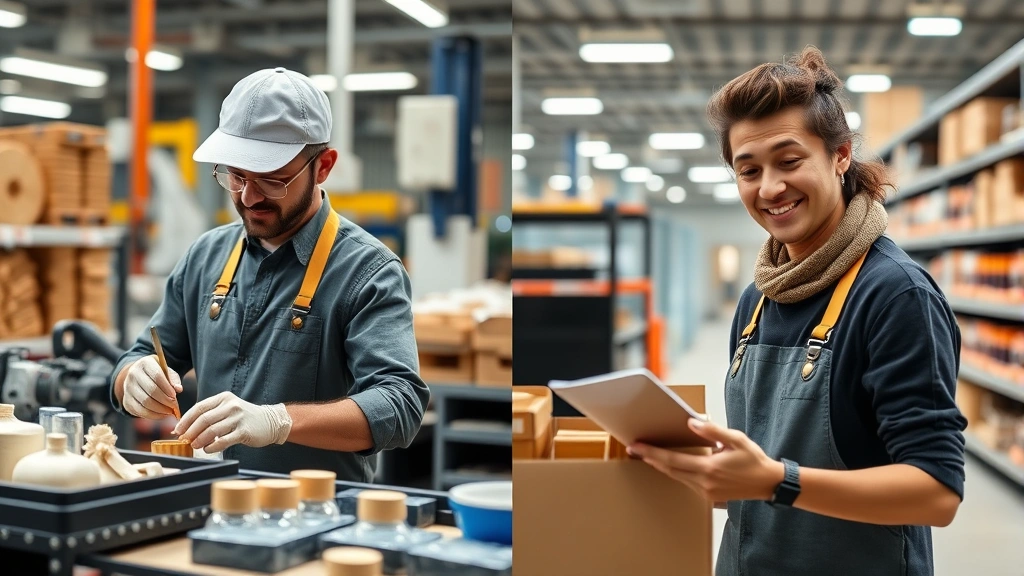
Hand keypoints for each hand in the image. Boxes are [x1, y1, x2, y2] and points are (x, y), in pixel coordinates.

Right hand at [122, 355, 182, 418]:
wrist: (138, 377)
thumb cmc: (157, 374)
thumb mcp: (166, 371)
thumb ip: (173, 378)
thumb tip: (178, 389)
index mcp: (145, 363)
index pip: (157, 376)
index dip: (167, 388)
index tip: (175, 396)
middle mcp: (133, 374)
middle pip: (151, 391)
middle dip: (165, 400)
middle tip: (174, 406)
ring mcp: (128, 388)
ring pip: (146, 402)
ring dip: (161, 409)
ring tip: (170, 411)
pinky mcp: (126, 401)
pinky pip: (140, 411)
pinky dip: (153, 415)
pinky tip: (163, 414)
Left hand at [173, 391, 291, 452]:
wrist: (270, 421)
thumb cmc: (244, 417)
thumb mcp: (228, 409)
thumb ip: (211, 415)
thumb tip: (187, 428)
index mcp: (224, 398)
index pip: (199, 407)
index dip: (186, 420)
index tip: (177, 430)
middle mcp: (231, 406)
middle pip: (203, 419)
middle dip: (190, 432)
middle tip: (184, 440)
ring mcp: (238, 418)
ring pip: (212, 430)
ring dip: (199, 440)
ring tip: (195, 446)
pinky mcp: (244, 431)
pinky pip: (223, 441)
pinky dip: (212, 447)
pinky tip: (208, 449)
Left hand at [629, 419, 784, 503]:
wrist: (768, 483)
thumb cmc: (753, 459)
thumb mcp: (736, 439)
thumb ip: (713, 431)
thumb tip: (691, 423)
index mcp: (709, 468)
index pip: (672, 460)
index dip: (652, 452)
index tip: (637, 446)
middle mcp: (704, 482)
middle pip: (669, 470)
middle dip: (650, 459)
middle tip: (634, 448)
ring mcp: (706, 492)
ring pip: (676, 477)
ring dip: (660, 466)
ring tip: (646, 455)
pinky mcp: (709, 496)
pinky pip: (686, 483)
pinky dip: (674, 473)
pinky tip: (668, 465)